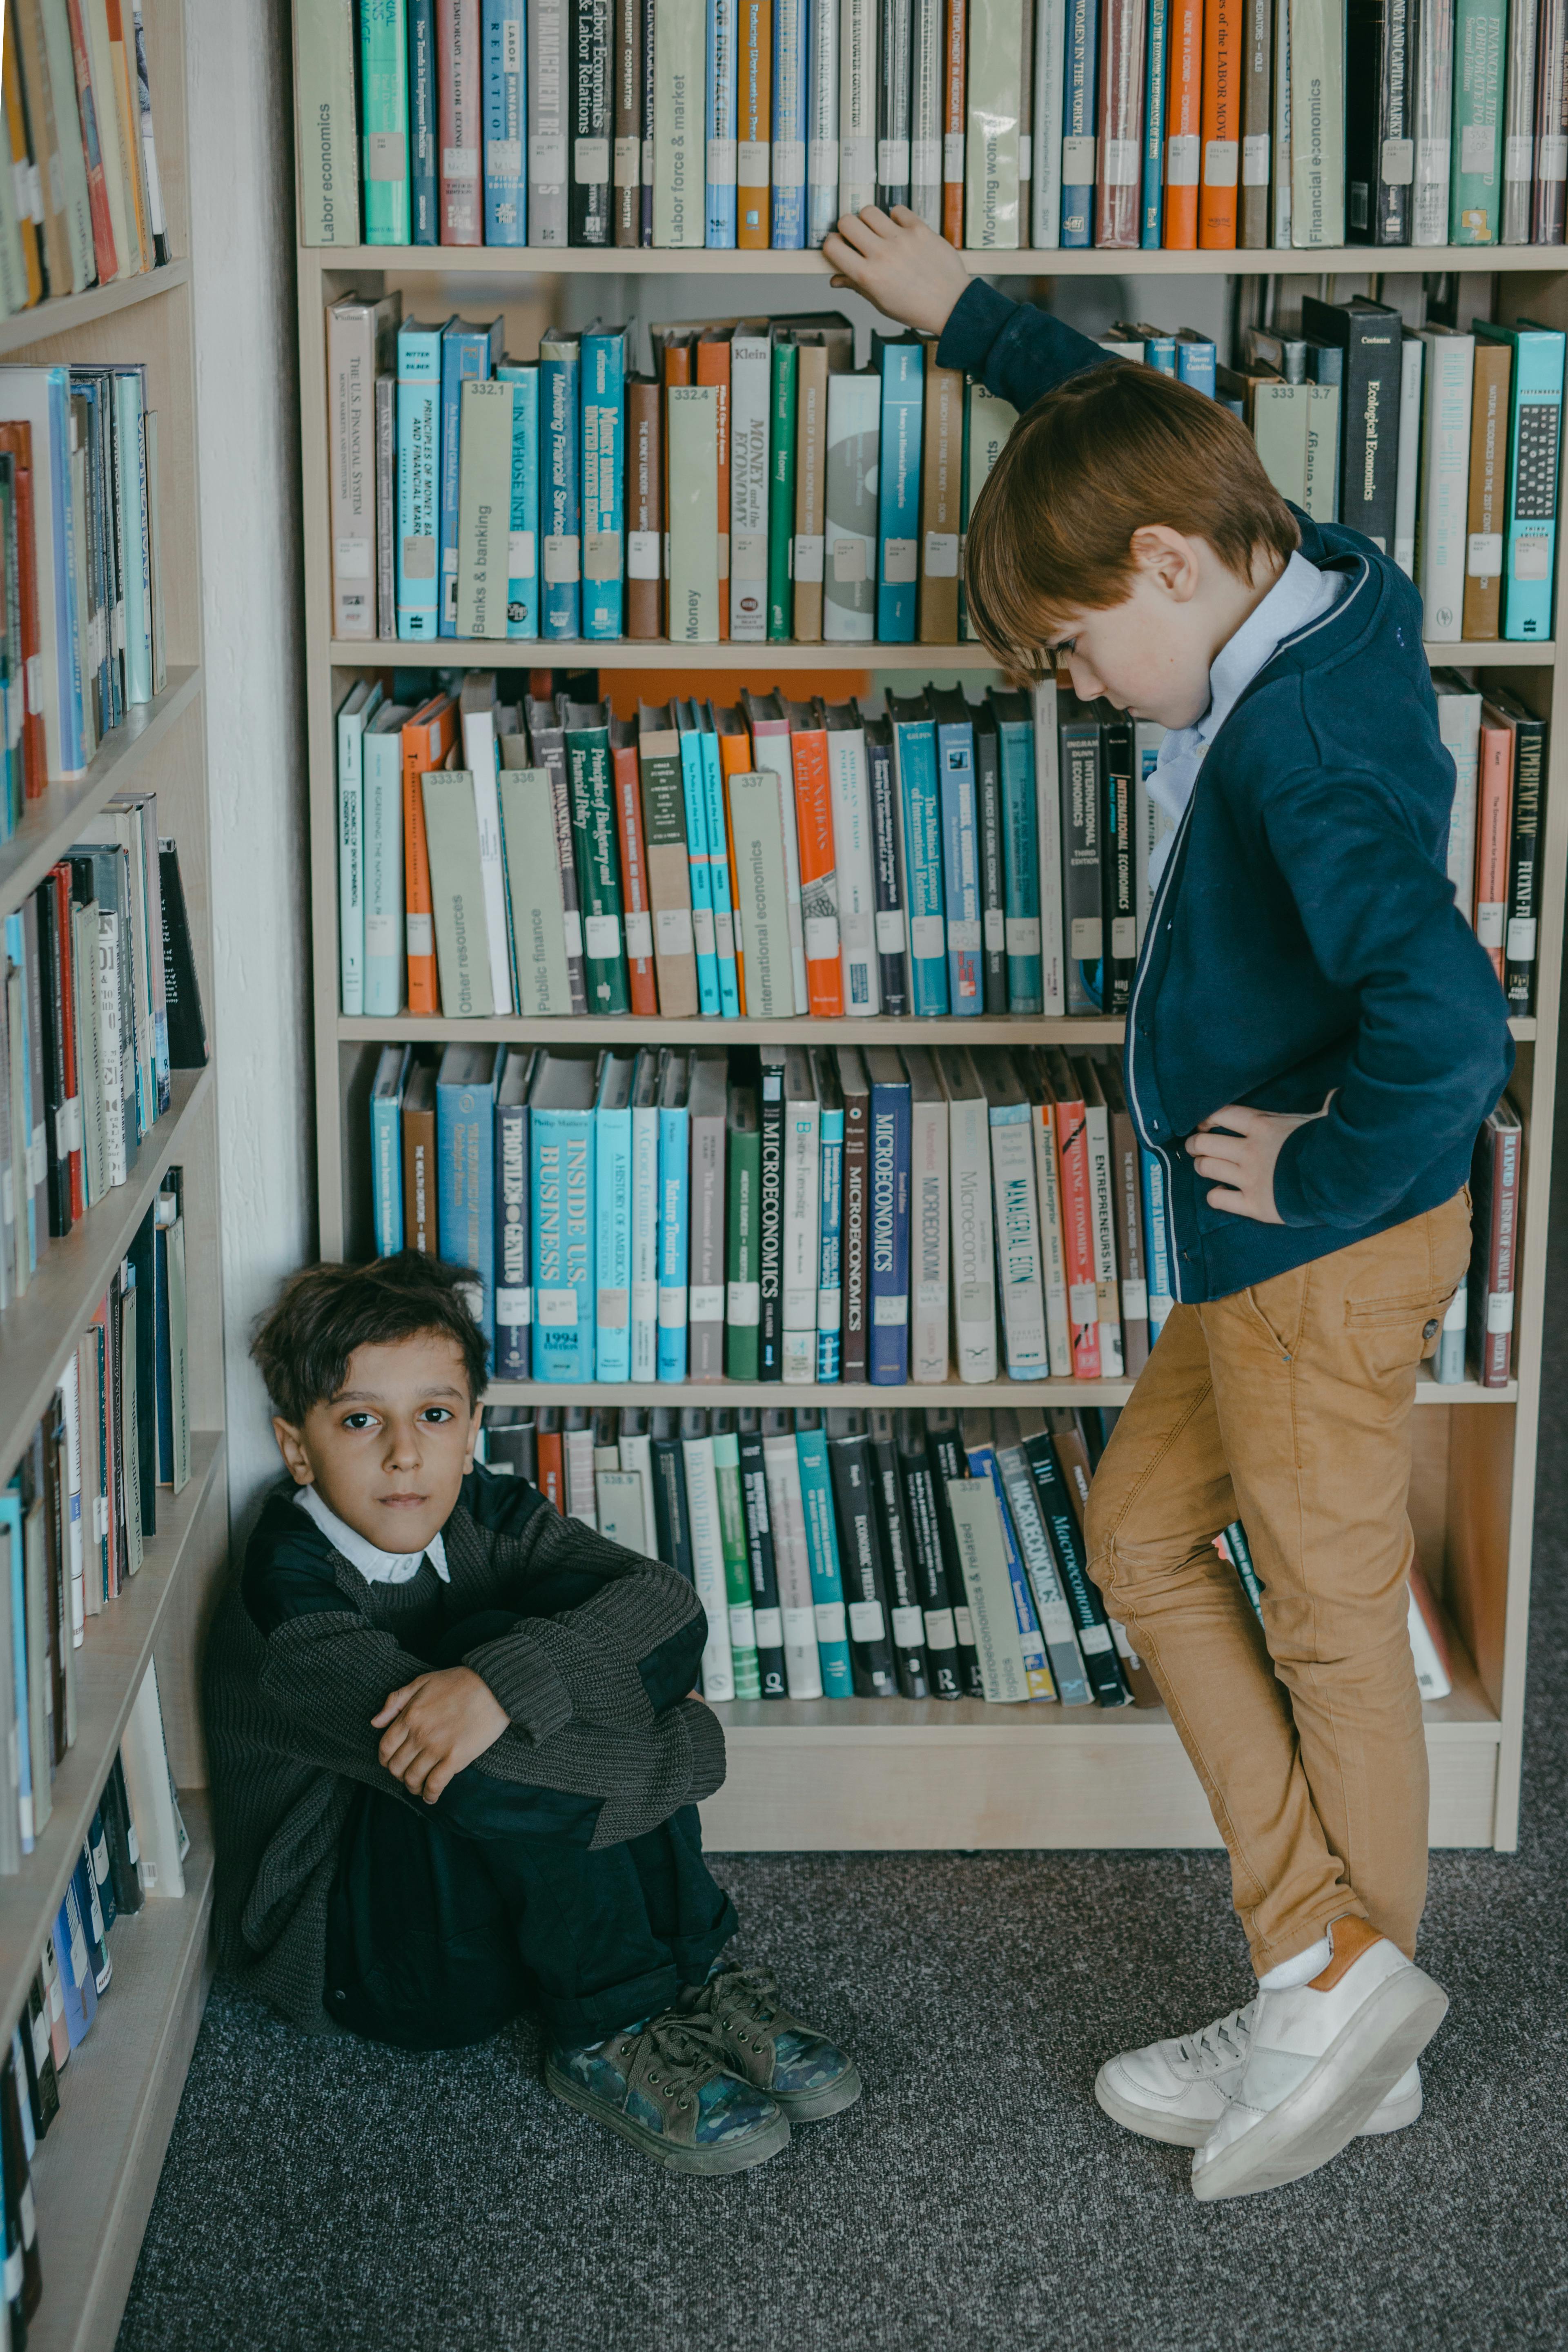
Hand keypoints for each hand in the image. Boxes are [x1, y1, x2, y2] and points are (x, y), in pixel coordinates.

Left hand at [372, 1666, 508, 1802]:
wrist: (493, 1687)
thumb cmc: (459, 1682)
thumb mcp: (422, 1682)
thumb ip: (395, 1701)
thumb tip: (375, 1722)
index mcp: (409, 1716)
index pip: (385, 1747)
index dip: (385, 1759)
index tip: (391, 1762)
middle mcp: (419, 1735)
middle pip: (397, 1766)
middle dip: (398, 1774)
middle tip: (406, 1774)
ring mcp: (437, 1748)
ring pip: (413, 1778)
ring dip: (412, 1787)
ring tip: (418, 1787)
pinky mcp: (455, 1758)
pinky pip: (435, 1785)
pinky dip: (429, 1795)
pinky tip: (430, 1797)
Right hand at [821, 204, 972, 336]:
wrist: (951, 305)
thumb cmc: (915, 308)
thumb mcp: (881, 303)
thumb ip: (857, 286)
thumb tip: (835, 278)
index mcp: (868, 276)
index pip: (832, 246)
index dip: (832, 244)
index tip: (840, 247)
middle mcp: (882, 255)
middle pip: (847, 221)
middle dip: (847, 228)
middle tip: (857, 237)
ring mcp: (901, 239)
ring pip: (869, 211)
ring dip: (869, 220)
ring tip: (879, 232)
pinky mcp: (920, 229)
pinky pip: (898, 210)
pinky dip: (896, 217)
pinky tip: (900, 230)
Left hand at [1186, 1104, 1322, 1223]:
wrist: (1340, 1182)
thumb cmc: (1330, 1146)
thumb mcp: (1322, 1119)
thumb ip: (1319, 1106)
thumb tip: (1334, 1094)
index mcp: (1263, 1126)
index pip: (1221, 1114)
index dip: (1205, 1117)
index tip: (1203, 1123)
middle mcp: (1250, 1151)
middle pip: (1205, 1143)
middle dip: (1195, 1144)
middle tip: (1195, 1147)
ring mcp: (1249, 1178)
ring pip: (1206, 1168)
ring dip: (1201, 1165)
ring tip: (1203, 1165)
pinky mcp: (1253, 1204)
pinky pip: (1217, 1199)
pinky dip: (1214, 1195)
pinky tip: (1220, 1192)